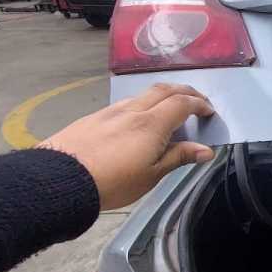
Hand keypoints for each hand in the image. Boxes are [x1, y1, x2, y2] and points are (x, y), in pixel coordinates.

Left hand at [39, 83, 215, 209]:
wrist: (62, 179)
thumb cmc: (113, 182)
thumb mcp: (151, 175)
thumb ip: (178, 157)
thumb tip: (206, 150)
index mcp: (152, 124)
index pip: (182, 103)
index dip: (200, 104)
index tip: (209, 112)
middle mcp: (133, 111)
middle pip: (164, 89)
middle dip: (184, 91)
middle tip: (196, 100)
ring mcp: (111, 111)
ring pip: (143, 94)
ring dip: (162, 95)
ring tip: (168, 108)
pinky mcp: (94, 117)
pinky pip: (125, 103)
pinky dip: (141, 104)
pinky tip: (138, 118)